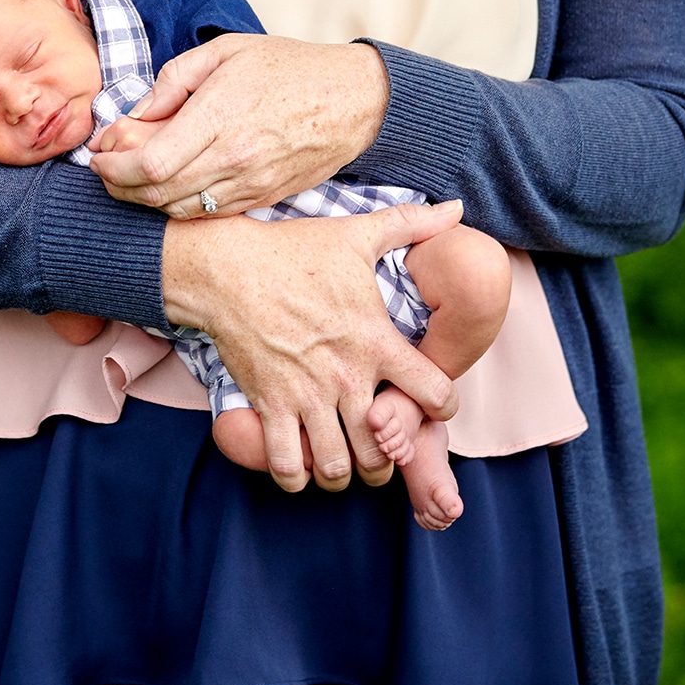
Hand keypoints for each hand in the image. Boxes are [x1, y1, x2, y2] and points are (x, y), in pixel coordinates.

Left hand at [89, 34, 388, 216]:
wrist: (355, 100)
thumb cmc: (291, 67)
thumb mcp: (226, 51)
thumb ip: (174, 79)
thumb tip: (136, 111)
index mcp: (220, 116)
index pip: (151, 163)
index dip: (115, 168)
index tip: (98, 157)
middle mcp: (234, 157)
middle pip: (159, 194)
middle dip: (121, 188)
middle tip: (106, 172)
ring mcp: (251, 184)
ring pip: (181, 210)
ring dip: (147, 201)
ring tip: (132, 180)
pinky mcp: (264, 199)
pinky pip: (210, 214)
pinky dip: (180, 207)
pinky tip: (170, 188)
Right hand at [163, 197, 462, 492]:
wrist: (227, 268)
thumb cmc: (295, 252)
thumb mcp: (358, 234)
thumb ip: (412, 224)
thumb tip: (457, 208)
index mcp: (376, 340)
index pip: (435, 394)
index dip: (442, 405)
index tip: (431, 403)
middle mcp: (346, 376)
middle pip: (384, 449)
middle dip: (388, 458)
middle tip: (381, 449)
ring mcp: (306, 395)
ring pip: (337, 466)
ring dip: (343, 473)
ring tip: (342, 464)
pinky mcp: (270, 405)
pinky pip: (287, 465)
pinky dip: (296, 476)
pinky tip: (300, 464)